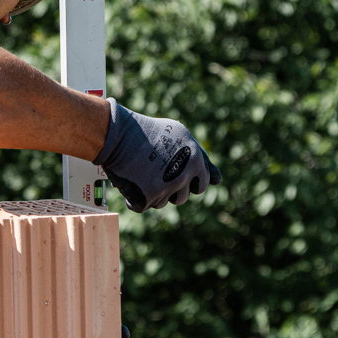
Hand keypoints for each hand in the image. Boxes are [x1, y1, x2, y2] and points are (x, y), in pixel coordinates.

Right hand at [94, 101, 220, 212]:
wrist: (119, 134)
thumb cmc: (149, 132)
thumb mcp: (180, 136)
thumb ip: (200, 158)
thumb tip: (218, 181)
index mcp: (196, 162)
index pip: (201, 184)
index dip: (188, 181)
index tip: (174, 173)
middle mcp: (184, 177)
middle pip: (181, 197)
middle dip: (170, 189)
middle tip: (154, 173)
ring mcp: (166, 189)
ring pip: (162, 203)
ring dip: (152, 193)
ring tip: (141, 173)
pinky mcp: (148, 198)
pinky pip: (142, 206)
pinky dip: (135, 197)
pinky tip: (130, 180)